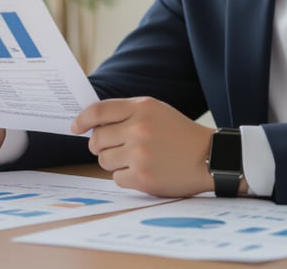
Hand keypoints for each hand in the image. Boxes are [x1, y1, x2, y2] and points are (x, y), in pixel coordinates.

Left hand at [72, 97, 214, 197]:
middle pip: (97, 140)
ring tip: (136, 159)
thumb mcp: (156, 111)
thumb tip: (90, 125)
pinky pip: (116, 179)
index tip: (75, 127)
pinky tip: (144, 171)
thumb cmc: (180, 134)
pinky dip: (126, 177)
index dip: (82, 120)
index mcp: (142, 107)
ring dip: (115, 162)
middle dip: (101, 146)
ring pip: (104, 161)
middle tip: (116, 149)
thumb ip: (126, 113)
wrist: (211, 157)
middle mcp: (139, 128)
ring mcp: (140, 154)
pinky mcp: (143, 177)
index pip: (98, 111)